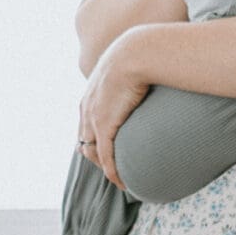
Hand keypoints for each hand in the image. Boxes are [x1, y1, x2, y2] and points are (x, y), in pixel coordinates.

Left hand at [77, 31, 156, 189]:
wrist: (135, 53)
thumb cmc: (140, 55)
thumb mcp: (130, 66)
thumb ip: (134, 76)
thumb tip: (151, 75)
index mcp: (91, 94)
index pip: (85, 124)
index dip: (94, 138)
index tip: (106, 149)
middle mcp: (87, 107)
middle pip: (84, 140)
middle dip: (96, 156)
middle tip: (114, 168)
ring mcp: (93, 117)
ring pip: (93, 152)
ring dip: (105, 167)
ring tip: (120, 178)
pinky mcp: (104, 126)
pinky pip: (106, 156)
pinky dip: (113, 171)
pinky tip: (122, 181)